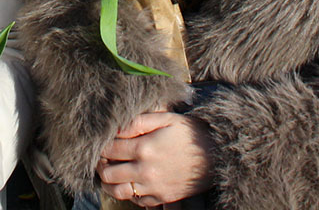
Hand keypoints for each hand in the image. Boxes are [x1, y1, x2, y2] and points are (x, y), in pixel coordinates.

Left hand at [96, 113, 213, 206]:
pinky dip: (129, 192)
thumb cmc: (192, 133)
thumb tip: (117, 127)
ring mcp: (153, 187)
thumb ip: (139, 121)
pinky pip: (136, 200)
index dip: (100, 146)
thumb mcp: (167, 118)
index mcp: (144, 148)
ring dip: (109, 183)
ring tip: (110, 173)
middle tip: (102, 159)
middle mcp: (145, 170)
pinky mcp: (161, 198)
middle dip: (100, 165)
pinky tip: (131, 181)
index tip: (100, 142)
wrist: (218, 156)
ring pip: (118, 191)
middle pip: (108, 173)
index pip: (109, 150)